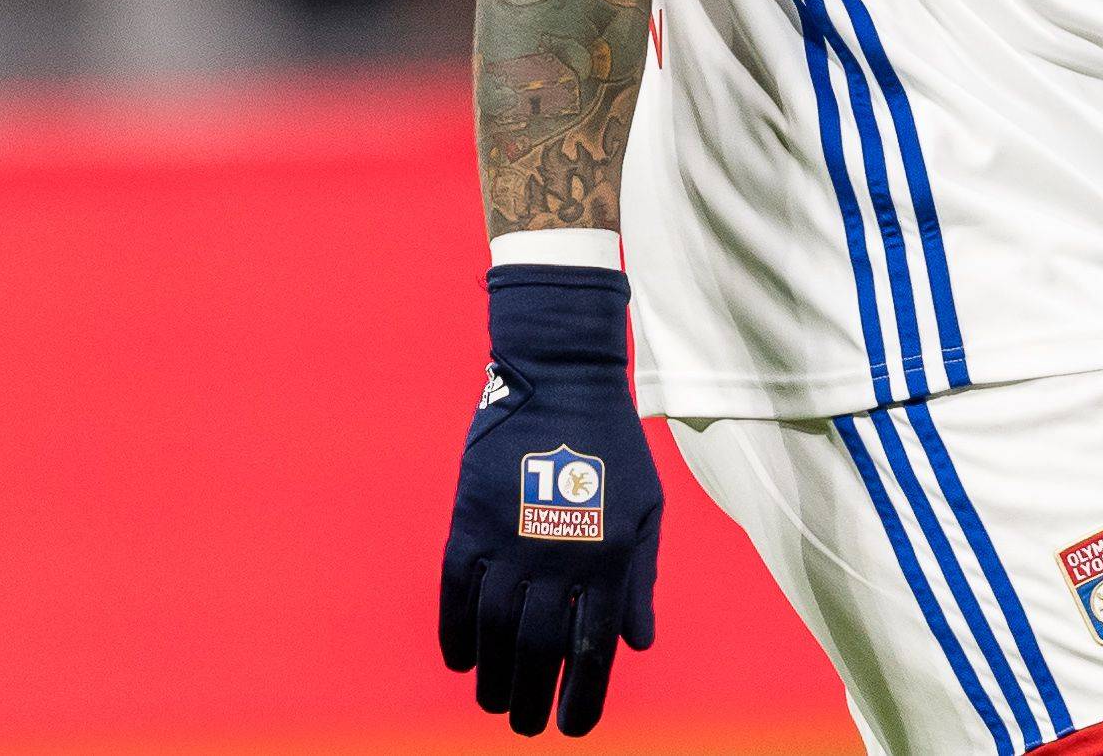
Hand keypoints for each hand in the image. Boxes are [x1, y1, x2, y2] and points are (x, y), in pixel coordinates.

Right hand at [441, 267, 663, 735]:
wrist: (562, 381)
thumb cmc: (613, 449)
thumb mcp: (647, 510)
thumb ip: (642, 579)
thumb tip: (636, 644)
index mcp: (610, 556)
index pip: (593, 648)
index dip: (583, 697)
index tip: (572, 730)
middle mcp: (560, 555)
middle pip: (538, 650)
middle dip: (532, 699)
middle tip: (526, 726)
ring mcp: (511, 540)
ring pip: (494, 631)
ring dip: (493, 677)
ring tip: (496, 703)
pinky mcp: (470, 523)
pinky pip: (456, 596)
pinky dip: (457, 635)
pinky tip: (463, 661)